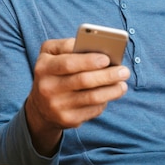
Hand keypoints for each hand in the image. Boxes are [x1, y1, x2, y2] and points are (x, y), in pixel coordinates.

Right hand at [24, 37, 129, 155]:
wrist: (40, 107)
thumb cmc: (52, 71)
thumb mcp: (50, 53)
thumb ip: (66, 45)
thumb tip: (90, 44)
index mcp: (44, 67)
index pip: (68, 63)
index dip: (89, 61)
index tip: (107, 59)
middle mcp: (48, 88)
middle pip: (83, 81)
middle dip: (107, 75)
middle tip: (124, 71)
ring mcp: (57, 106)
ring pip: (91, 98)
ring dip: (112, 90)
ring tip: (123, 84)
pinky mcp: (68, 120)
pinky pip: (92, 110)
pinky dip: (105, 101)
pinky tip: (111, 94)